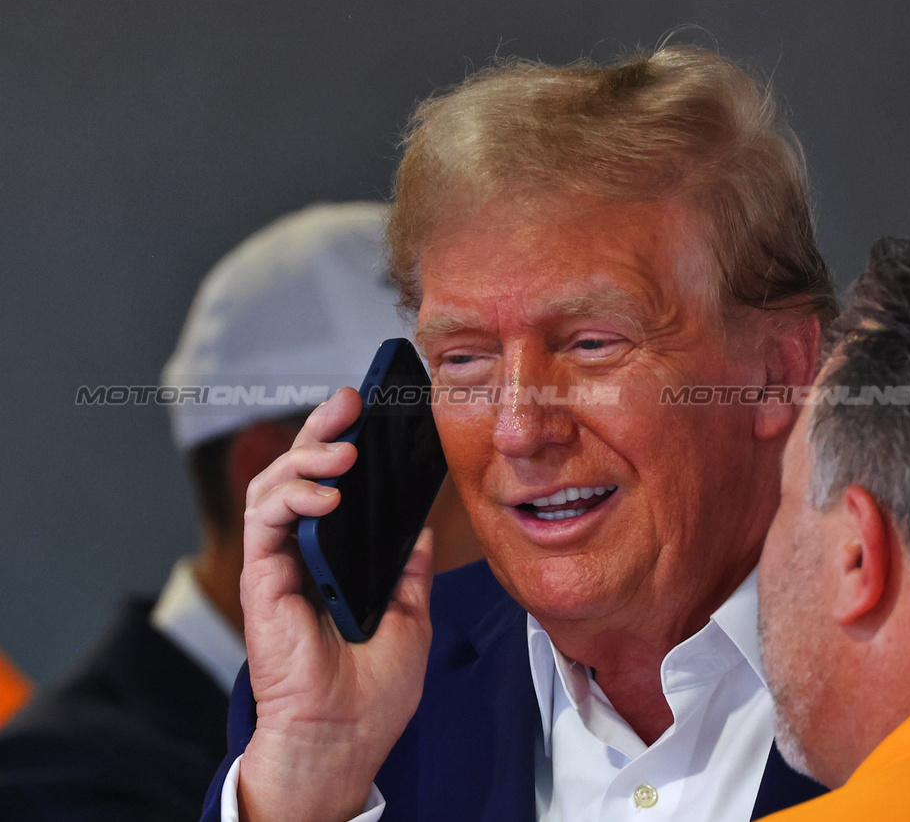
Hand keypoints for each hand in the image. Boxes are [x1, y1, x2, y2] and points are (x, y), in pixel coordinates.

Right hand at [236, 388, 433, 821]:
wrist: (348, 735)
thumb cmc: (375, 690)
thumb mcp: (411, 617)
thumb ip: (410, 570)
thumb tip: (419, 529)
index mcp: (338, 561)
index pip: (335, 489)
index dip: (348, 448)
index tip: (374, 415)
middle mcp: (305, 555)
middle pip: (300, 473)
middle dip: (321, 429)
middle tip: (348, 401)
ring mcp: (281, 564)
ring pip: (275, 484)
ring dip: (307, 456)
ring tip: (345, 448)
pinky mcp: (262, 578)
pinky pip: (266, 519)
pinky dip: (292, 496)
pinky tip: (325, 492)